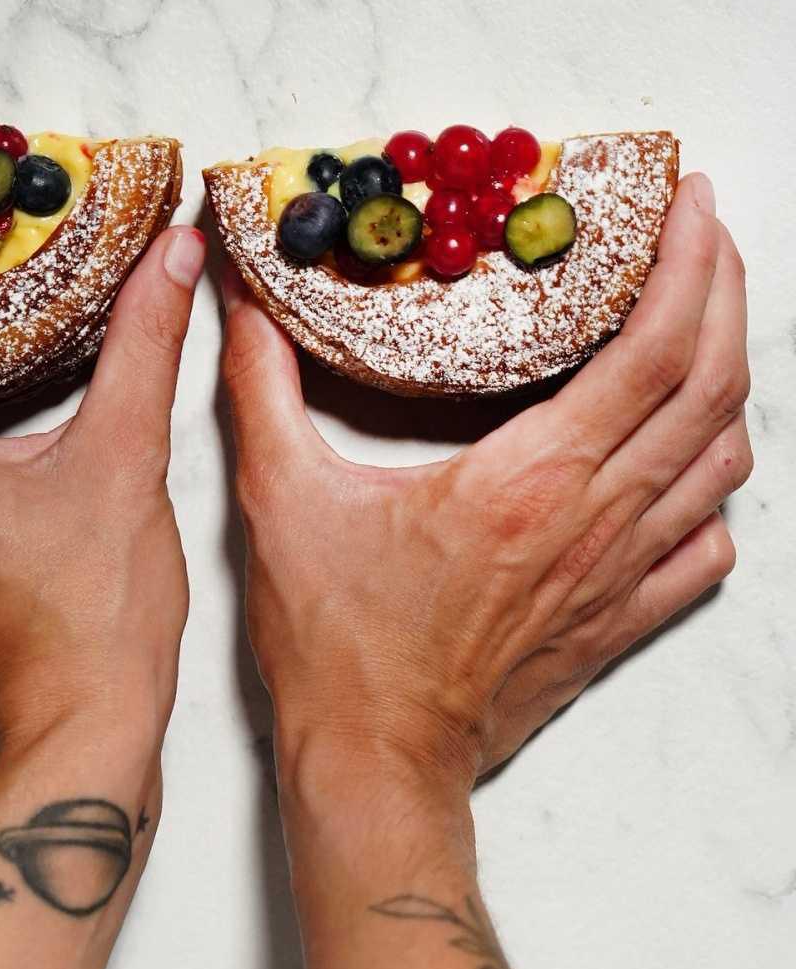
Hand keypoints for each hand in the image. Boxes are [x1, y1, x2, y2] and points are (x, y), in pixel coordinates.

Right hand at [221, 173, 749, 787]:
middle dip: (724, 292)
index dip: (686, 265)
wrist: (377, 764)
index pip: (652, 350)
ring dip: (724, 378)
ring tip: (698, 322)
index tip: (690, 204)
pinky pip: (708, 546)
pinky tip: (683, 462)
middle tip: (705, 233)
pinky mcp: (619, 619)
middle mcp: (597, 520)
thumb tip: (245, 307)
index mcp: (531, 480)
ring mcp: (620, 576)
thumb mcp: (281, 499)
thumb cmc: (339, 646)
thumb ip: (262, 389)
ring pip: (721, 460)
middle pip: (710, 387)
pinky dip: (712, 488)